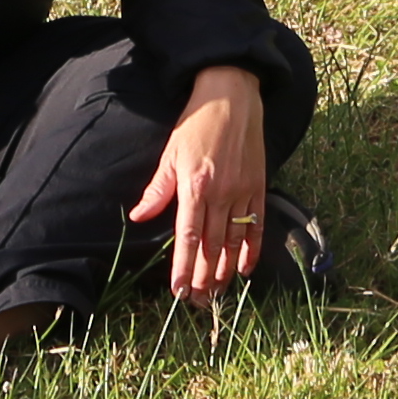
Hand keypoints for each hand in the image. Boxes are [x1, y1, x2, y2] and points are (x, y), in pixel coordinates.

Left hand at [127, 62, 271, 302]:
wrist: (232, 96)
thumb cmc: (196, 123)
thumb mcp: (171, 153)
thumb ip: (158, 188)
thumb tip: (139, 215)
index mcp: (194, 186)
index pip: (188, 237)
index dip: (184, 267)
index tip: (179, 291)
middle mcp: (221, 194)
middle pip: (212, 246)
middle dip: (205, 277)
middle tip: (199, 302)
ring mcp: (242, 192)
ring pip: (234, 241)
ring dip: (225, 270)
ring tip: (218, 293)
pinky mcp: (258, 187)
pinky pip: (256, 226)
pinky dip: (252, 249)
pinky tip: (245, 268)